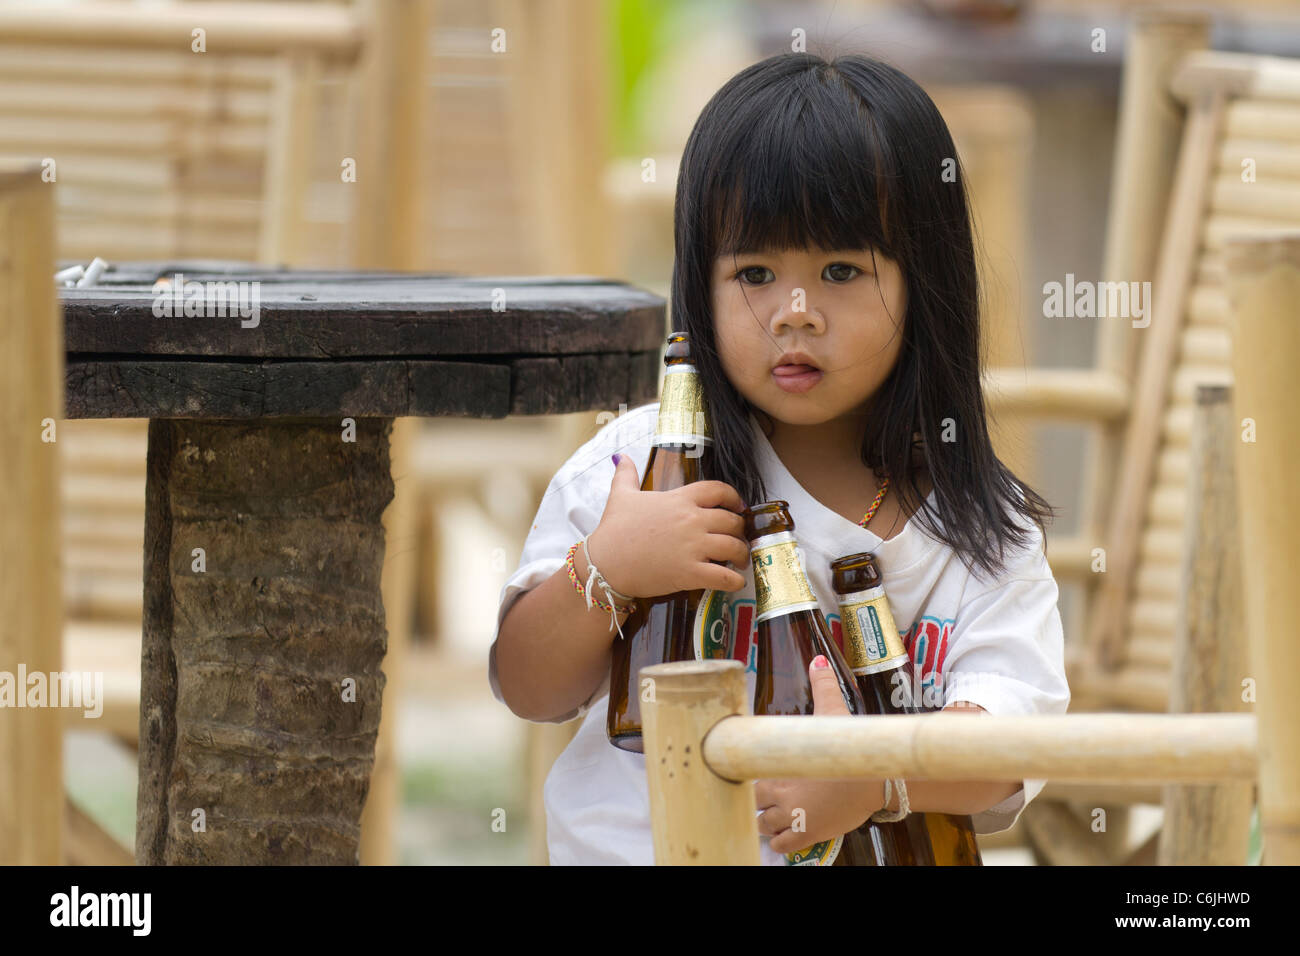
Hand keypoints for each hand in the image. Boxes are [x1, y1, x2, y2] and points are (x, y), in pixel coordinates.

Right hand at [586, 453, 749, 598]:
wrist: (604, 563)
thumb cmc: (613, 529)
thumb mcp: (621, 496)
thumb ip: (626, 474)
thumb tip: (620, 456)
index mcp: (680, 499)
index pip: (718, 490)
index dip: (733, 497)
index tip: (737, 506)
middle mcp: (691, 520)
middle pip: (732, 520)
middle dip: (739, 530)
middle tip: (738, 538)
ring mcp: (693, 547)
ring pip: (734, 547)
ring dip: (742, 554)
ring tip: (741, 561)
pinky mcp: (690, 573)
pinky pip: (724, 577)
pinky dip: (735, 581)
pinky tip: (736, 582)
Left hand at [755, 655, 887, 853]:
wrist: (877, 783)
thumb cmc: (852, 748)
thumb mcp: (835, 712)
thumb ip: (823, 686)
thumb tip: (817, 659)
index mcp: (780, 766)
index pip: (745, 771)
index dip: (745, 772)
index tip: (750, 770)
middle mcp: (781, 794)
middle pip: (750, 802)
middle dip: (753, 800)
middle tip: (765, 794)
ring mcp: (793, 817)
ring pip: (761, 826)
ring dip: (764, 821)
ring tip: (773, 813)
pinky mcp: (807, 835)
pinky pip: (781, 847)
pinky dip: (779, 842)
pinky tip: (785, 833)